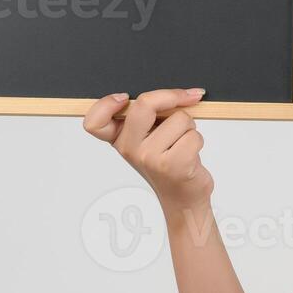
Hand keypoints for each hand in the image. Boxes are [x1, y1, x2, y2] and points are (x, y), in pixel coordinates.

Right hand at [83, 88, 213, 214]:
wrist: (183, 198)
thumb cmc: (169, 162)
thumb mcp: (150, 138)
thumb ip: (151, 115)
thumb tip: (182, 94)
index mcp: (119, 138)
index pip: (94, 122)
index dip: (106, 104)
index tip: (124, 98)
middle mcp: (129, 149)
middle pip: (145, 105)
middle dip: (172, 97)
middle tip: (187, 99)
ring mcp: (149, 158)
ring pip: (180, 119)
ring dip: (190, 127)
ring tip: (182, 144)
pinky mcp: (172, 165)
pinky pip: (194, 136)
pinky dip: (198, 141)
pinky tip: (190, 156)